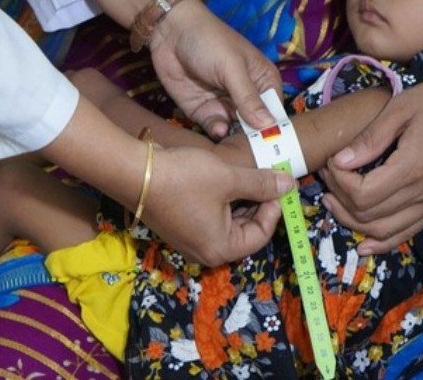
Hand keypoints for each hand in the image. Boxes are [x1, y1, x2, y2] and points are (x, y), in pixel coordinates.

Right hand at [143, 145, 292, 264]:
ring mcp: (189, 241)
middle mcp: (205, 252)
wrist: (133, 171)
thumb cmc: (184, 178)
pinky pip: (209, 218)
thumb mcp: (229, 178)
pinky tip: (222, 180)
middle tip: (264, 178)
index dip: (273, 207)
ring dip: (239, 201)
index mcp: (221, 248)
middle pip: (244, 231)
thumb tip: (289, 185)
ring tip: (244, 175)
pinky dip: (221, 202)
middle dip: (257, 204)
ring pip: (227, 223)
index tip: (277, 183)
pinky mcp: (178, 228)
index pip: (261, 234)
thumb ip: (261, 184)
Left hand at [149, 0, 281, 136]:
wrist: (170, 32)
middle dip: (254, 140)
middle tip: (255, 155)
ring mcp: (224, 105)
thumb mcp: (232, 68)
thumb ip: (248, 98)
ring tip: (235, 144)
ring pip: (235, 131)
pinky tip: (218, 130)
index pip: (274, 113)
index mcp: (263, 82)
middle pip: (256, 127)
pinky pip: (213, 128)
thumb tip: (269, 125)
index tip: (274, 148)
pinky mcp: (202, 111)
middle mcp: (246, 97)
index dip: (275, 130)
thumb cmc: (210, 41)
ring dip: (234, 138)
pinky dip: (216, 132)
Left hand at [320, 68, 422, 253]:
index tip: (330, 162)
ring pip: (384, 231)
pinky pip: (406, 232)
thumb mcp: (399, 108)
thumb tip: (338, 162)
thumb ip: (369, 139)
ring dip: (353, 221)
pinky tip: (363, 243)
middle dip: (339, 198)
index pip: (363, 194)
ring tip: (333, 200)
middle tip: (326, 176)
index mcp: (414, 167)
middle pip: (369, 215)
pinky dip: (382, 242)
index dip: (338, 182)